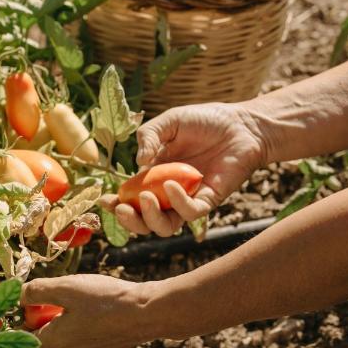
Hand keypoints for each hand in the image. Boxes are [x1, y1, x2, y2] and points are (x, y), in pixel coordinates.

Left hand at [21, 274, 155, 347]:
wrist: (146, 313)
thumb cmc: (104, 300)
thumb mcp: (66, 288)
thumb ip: (37, 291)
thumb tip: (16, 294)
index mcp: (54, 343)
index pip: (21, 343)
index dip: (13, 326)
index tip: (16, 305)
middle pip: (40, 339)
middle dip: (36, 318)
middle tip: (42, 295)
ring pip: (60, 337)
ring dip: (56, 319)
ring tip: (67, 296)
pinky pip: (77, 337)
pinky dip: (73, 322)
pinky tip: (88, 304)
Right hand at [102, 102, 265, 235]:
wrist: (242, 125)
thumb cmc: (206, 120)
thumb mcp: (170, 121)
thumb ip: (149, 135)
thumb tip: (137, 162)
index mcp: (154, 174)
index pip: (131, 197)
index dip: (116, 204)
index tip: (104, 201)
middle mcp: (169, 192)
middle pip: (144, 221)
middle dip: (129, 221)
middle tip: (122, 208)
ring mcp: (188, 199)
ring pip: (165, 227)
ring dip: (150, 219)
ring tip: (145, 199)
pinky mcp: (209, 200)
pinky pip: (190, 213)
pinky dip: (177, 203)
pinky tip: (171, 185)